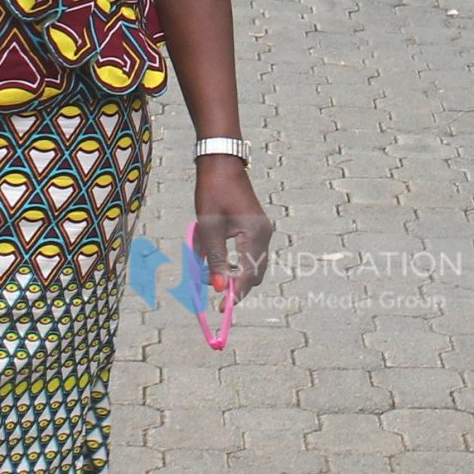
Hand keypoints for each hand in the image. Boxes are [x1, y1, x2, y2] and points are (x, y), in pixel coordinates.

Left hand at [192, 157, 274, 304]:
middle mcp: (264, 235)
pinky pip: (250, 253)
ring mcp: (263, 231)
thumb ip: (216, 260)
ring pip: (253, 264)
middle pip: (255, 273)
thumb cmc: (213, 193)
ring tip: (210, 274)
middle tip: (212, 291)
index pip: (248, 274)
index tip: (221, 309)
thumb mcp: (209, 229)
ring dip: (234, 274)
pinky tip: (218, 262)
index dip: (235, 294)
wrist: (221, 165)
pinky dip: (237, 262)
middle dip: (235, 285)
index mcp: (255, 234)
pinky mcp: (257, 228)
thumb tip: (218, 288)